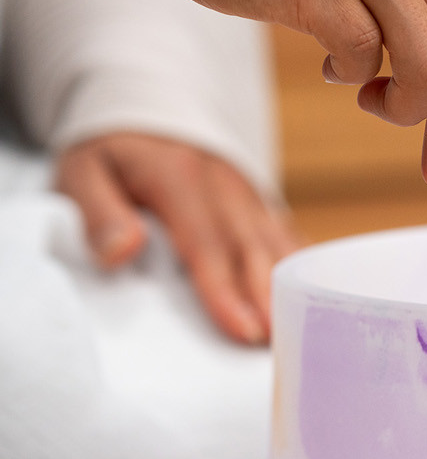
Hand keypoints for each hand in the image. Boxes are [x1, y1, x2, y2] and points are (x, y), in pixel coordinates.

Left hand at [55, 132, 295, 343]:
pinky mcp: (258, 203)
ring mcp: (247, 194)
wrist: (145, 111)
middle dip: (268, 299)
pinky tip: (312, 298)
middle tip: (278, 347)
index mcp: (181, 178)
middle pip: (252, 249)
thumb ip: (97, 211)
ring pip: (277, 243)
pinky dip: (301, 266)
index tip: (243, 330)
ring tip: (301, 333)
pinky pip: (286, 234)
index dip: (226, 289)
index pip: (206, 243)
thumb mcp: (84, 172)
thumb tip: (122, 251)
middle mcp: (224, 186)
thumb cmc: (113, 154)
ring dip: (291, 288)